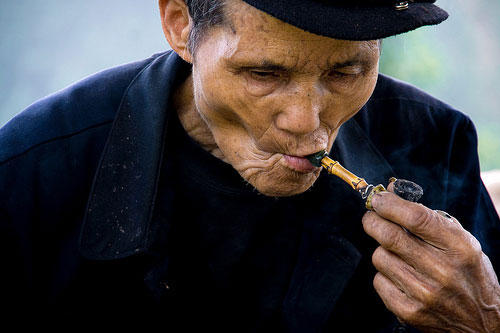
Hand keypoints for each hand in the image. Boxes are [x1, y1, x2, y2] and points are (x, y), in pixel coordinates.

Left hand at [362, 186, 499, 331]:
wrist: (482, 323)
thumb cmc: (468, 274)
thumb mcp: (460, 241)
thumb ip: (427, 215)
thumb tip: (391, 190)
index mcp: (459, 248)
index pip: (416, 218)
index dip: (391, 204)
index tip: (378, 198)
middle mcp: (442, 271)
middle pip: (390, 236)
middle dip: (373, 221)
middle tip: (371, 218)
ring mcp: (424, 293)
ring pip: (380, 257)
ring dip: (383, 251)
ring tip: (397, 254)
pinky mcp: (409, 311)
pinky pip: (379, 281)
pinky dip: (384, 275)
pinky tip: (399, 276)